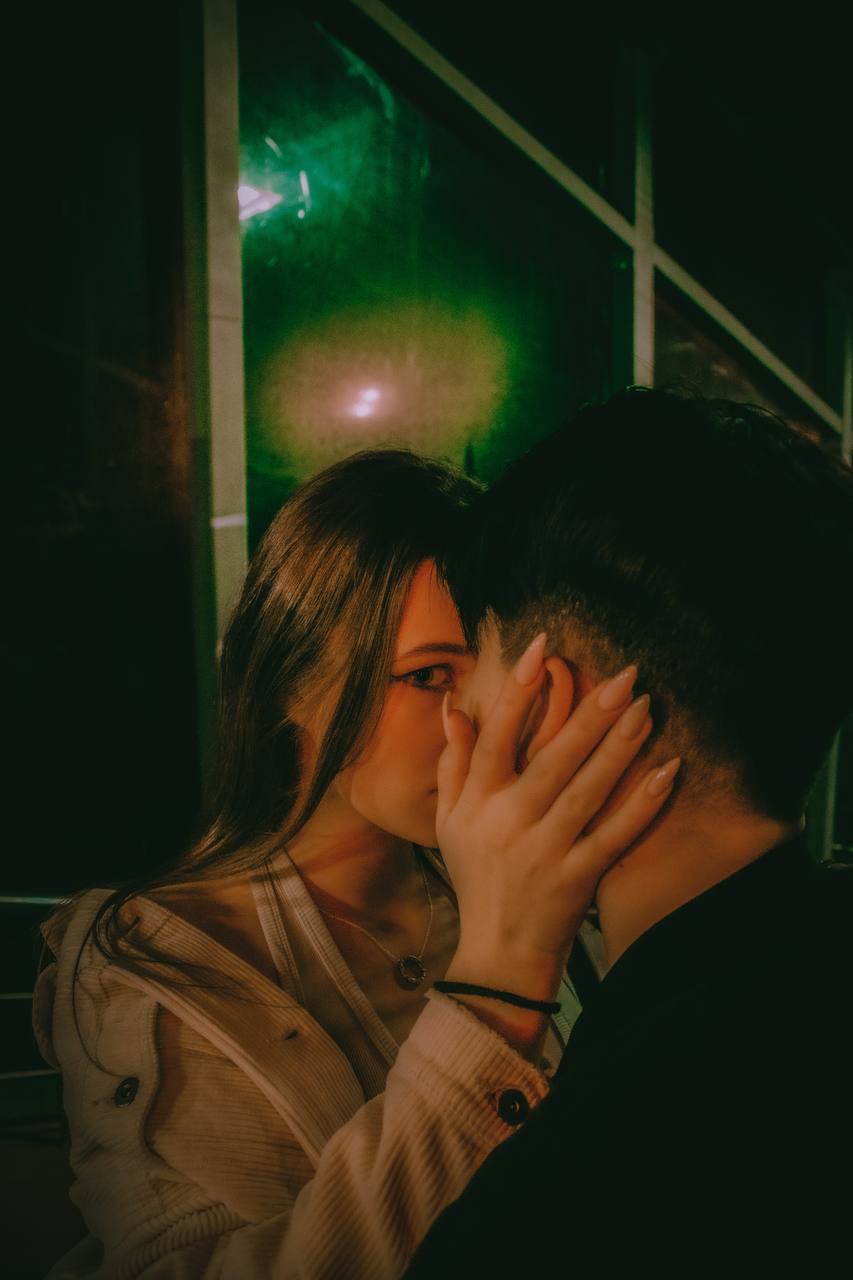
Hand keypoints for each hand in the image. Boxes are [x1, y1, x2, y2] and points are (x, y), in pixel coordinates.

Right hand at [437, 634, 678, 1006]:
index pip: (499, 735)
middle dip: (592, 711)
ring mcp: (546, 850)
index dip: (519, 689)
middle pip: (555, 756)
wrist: (497, 952)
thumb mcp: (450, 820)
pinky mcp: (578, 878)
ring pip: (589, 789)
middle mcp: (510, 820)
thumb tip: (454, 707)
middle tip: (626, 674)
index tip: (541, 648)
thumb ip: (455, 762)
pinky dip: (643, 803)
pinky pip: (616, 834)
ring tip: (648, 707)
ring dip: (621, 746)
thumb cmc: (476, 875)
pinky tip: (669, 770)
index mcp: (478, 801)